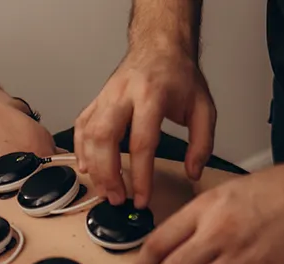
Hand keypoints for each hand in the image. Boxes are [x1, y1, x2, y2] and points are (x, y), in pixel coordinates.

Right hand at [75, 46, 215, 207]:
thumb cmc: (180, 76)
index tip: (142, 198)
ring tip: (106, 190)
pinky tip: (86, 168)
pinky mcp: (97, 99)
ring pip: (88, 134)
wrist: (160, 45)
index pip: (142, 143)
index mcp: (153, 96)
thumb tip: (193, 172)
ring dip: (94, 167)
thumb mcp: (204, 108)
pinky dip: (80, 149)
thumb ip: (202, 143)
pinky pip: (81, 126)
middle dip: (108, 174)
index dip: (141, 176)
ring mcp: (107, 96)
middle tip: (118, 198)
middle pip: (105, 138)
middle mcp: (124, 95)